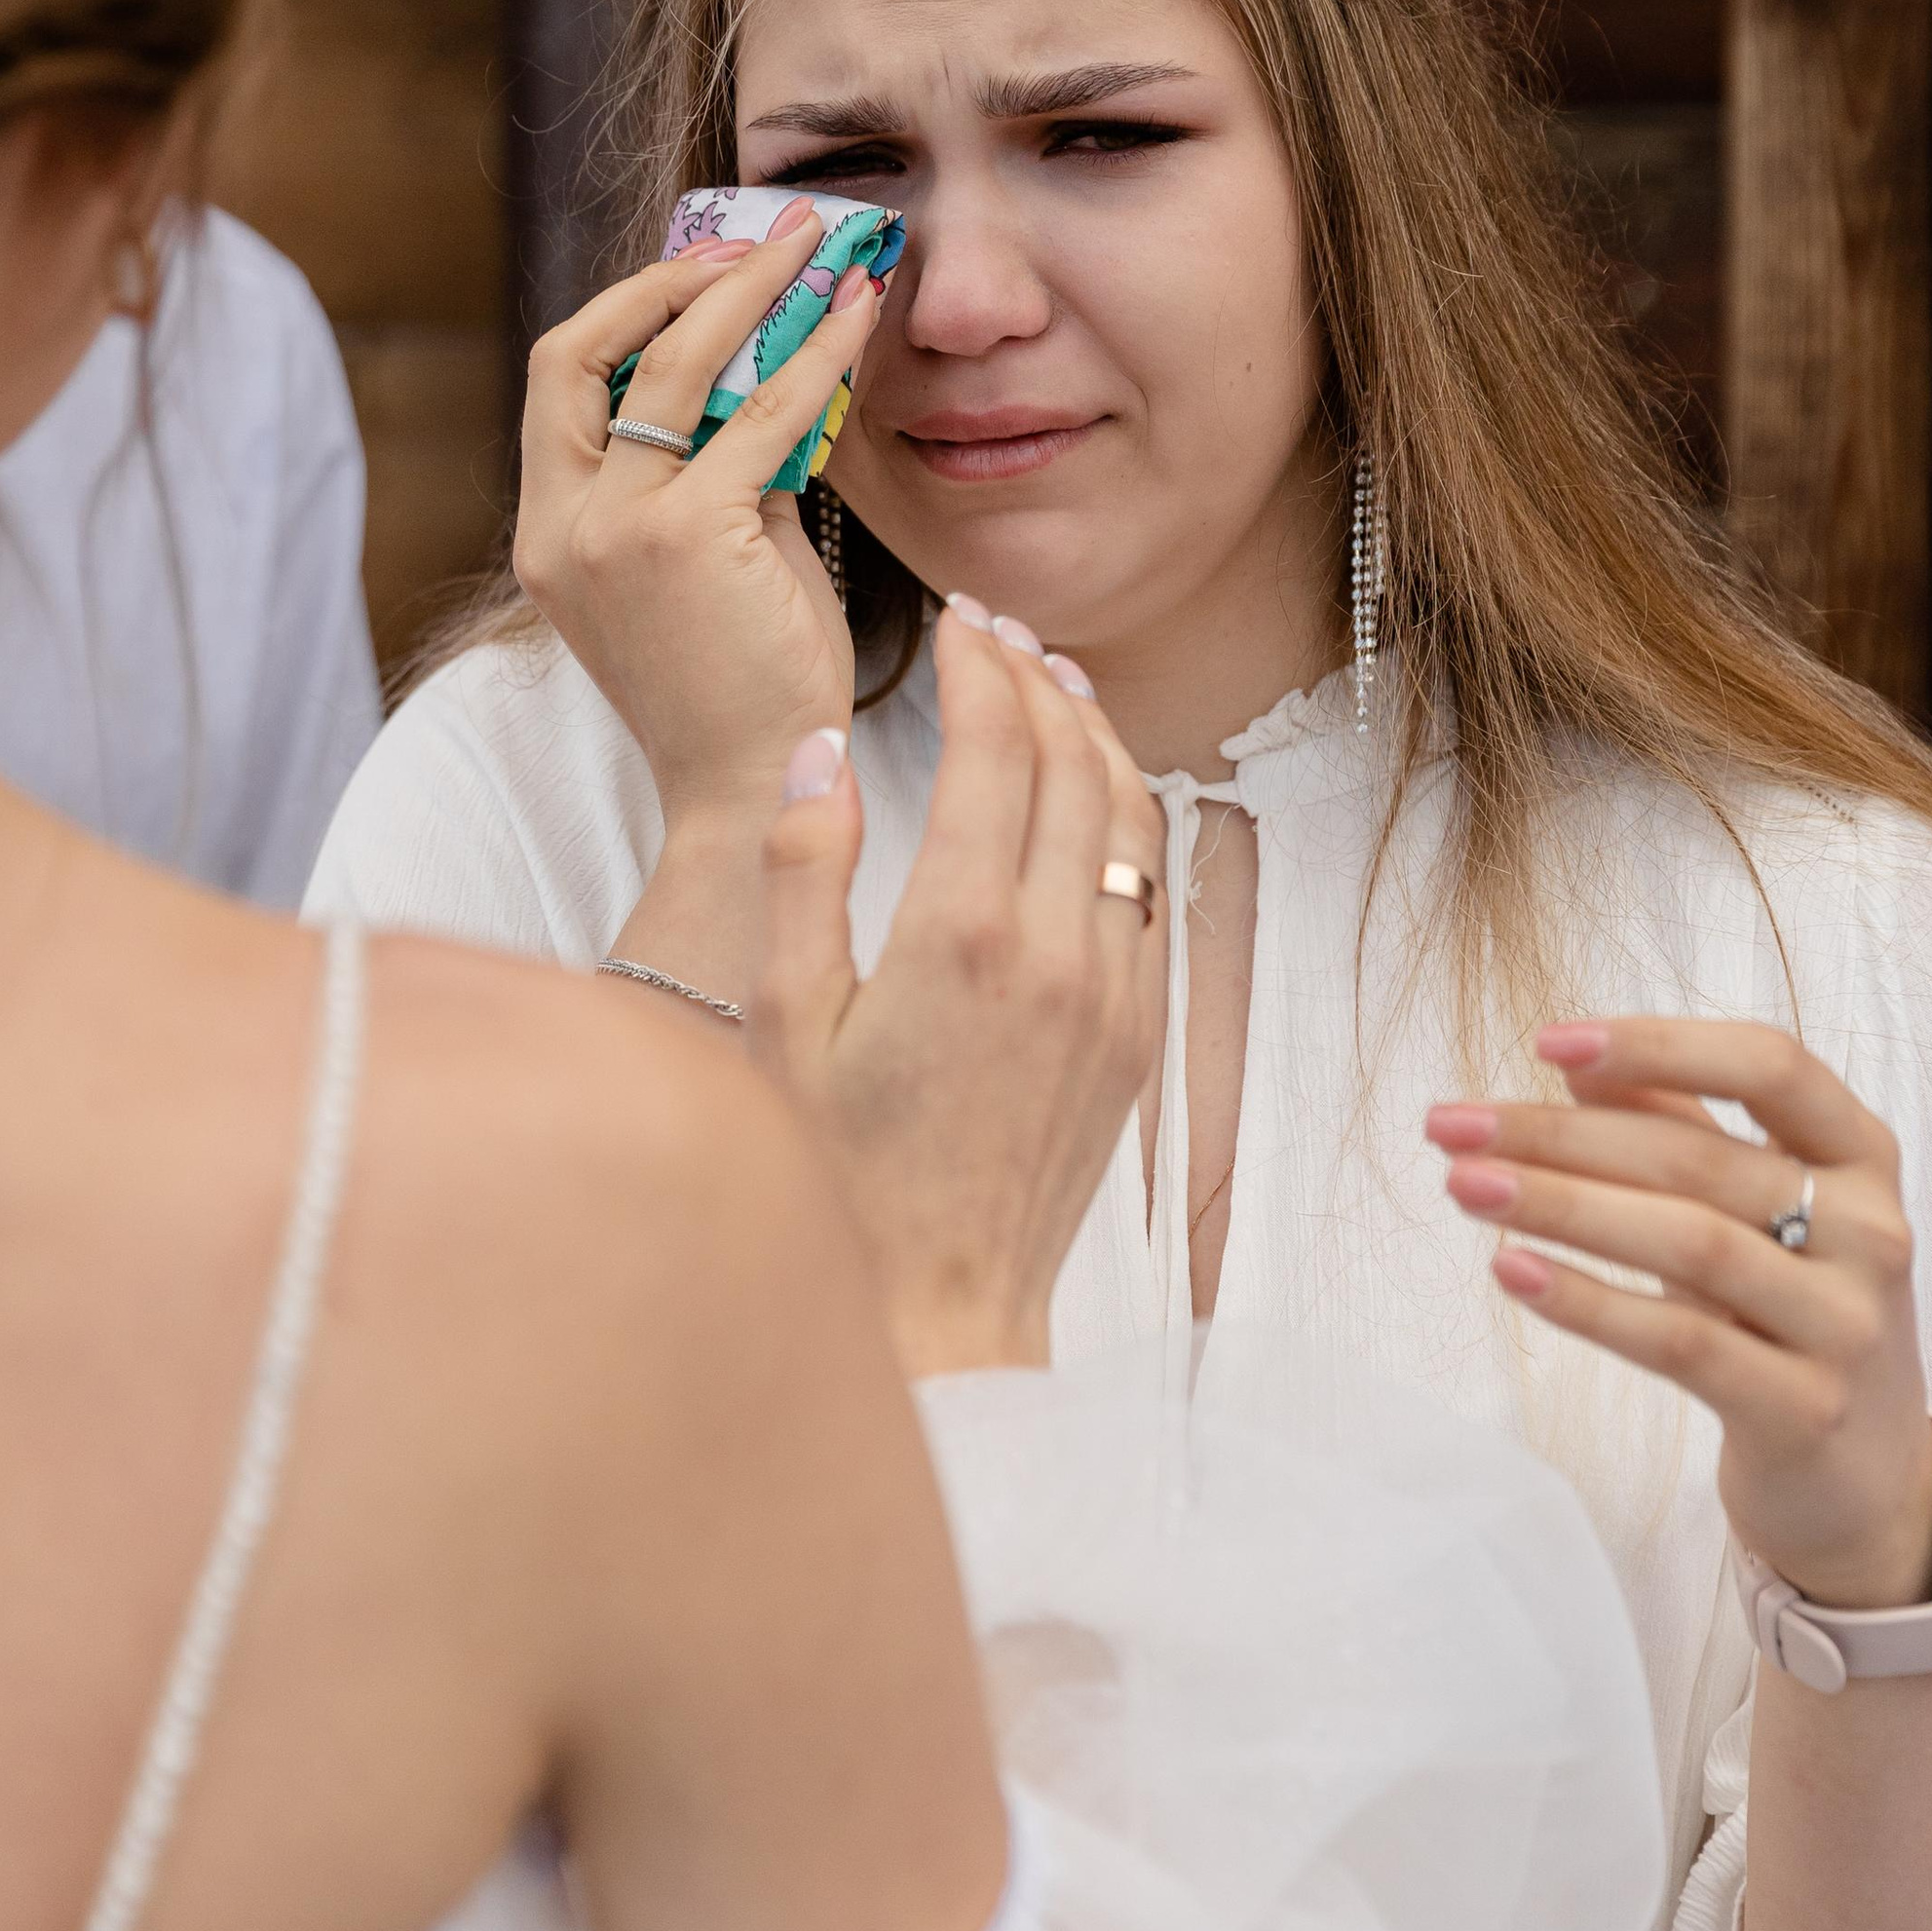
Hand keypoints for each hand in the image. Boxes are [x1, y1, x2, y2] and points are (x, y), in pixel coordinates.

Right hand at [514, 204, 877, 828]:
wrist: (760, 791)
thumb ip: (719, 475)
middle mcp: (562, 527)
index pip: (560, 383)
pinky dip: (813, 359)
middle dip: (670, 279)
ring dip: (751, 292)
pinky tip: (858, 326)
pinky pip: (758, 417)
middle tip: (760, 245)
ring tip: (821, 254)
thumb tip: (775, 375)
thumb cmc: (749, 685)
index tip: (704, 272)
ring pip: (674, 365)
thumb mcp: (712, 562)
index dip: (626, 311)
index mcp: (551, 534)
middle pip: (576, 351)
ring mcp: (613, 532)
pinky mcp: (683, 538)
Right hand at [748, 606, 1165, 1374]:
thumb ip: (801, 874)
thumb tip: (821, 754)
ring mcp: (1112, 991)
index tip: (956, 624)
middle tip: (996, 633)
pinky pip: (1151, 891)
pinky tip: (1092, 797)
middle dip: (1038, 677)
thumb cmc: (840, 1174)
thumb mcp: (779, 1022)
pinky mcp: (1138, 1034)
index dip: (980, 666)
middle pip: (1072, 761)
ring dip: (1096, 735)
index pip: (993, 747)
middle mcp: (1058, 949)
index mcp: (961, 933)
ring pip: (1132, 816)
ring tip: (1054, 683)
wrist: (942, 1306)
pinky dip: (1127, 816)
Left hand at [1429, 1020, 1931, 1613]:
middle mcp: (1870, 1231)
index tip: (1547, 1041)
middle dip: (1559, 1136)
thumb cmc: (1790, 1315)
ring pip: (1687, 1243)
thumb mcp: (1754, 1212)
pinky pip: (1681, 1342)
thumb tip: (1575, 1063)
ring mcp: (1845, 1326)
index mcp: (1861, 1156)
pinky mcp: (1804, 1411)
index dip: (1659, 1045)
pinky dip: (1589, 1301)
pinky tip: (1510, 1271)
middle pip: (1699, 1160)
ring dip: (1561, 1207)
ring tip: (1464, 1186)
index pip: (1769, 1065)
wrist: (1864, 1483)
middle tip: (1451, 1126)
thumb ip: (1681, 1130)